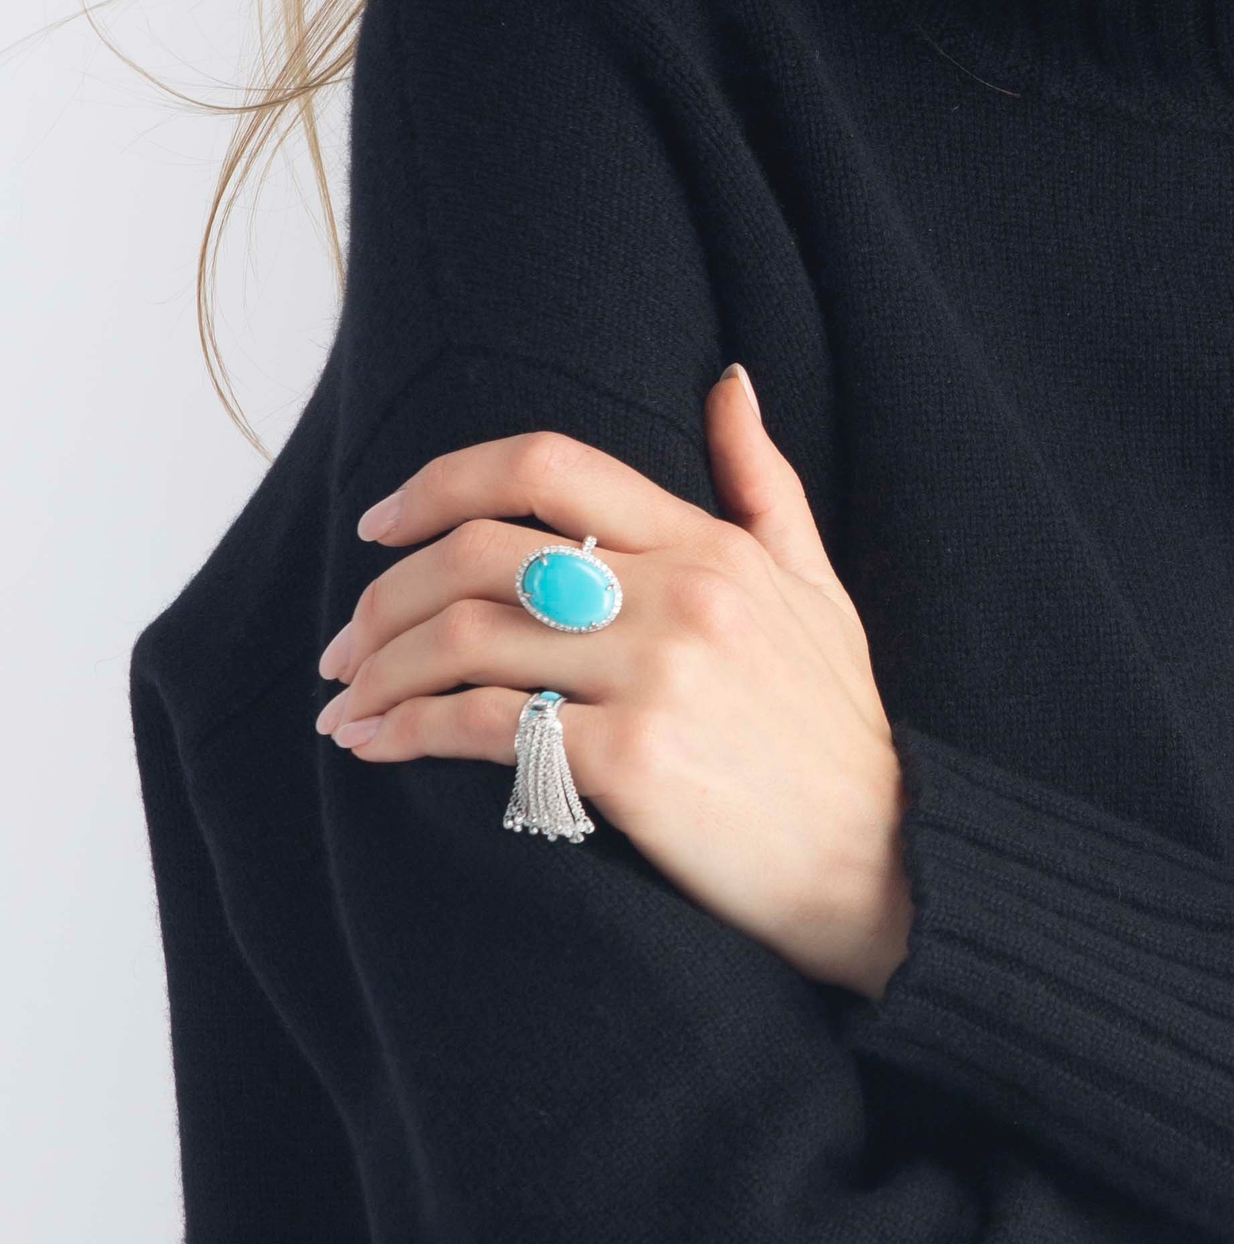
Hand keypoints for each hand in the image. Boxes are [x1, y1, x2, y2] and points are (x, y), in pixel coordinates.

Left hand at [313, 365, 912, 997]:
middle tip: (342, 641)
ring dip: (381, 670)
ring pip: (468, 639)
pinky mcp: (631, 763)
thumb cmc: (837, 729)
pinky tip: (376, 745)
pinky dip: (408, 731)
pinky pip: (484, 727)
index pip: (548, 465)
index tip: (381, 523)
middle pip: (483, 553)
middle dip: (385, 594)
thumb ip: (762, 482)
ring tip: (345, 702)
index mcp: (711, 545)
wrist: (880, 864)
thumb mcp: (816, 587)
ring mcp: (655, 676)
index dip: (442, 481)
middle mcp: (679, 595)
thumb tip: (728, 379)